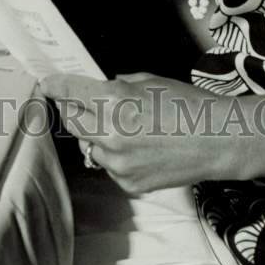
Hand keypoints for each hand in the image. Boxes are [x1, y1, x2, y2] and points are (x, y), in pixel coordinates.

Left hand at [41, 72, 247, 194]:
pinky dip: (114, 155)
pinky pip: (109, 165)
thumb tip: (100, 88)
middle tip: (79, 102)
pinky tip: (137, 146)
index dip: (54, 86)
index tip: (46, 83)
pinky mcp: (128, 183)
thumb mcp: (149, 81)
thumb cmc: (187, 104)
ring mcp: (117, 162)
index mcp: (113, 101)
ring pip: (89, 145)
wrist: (218, 141)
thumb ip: (117, 85)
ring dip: (95, 134)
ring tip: (121, 126)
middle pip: (71, 121)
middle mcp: (109, 133)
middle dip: (72, 109)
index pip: (69, 92)